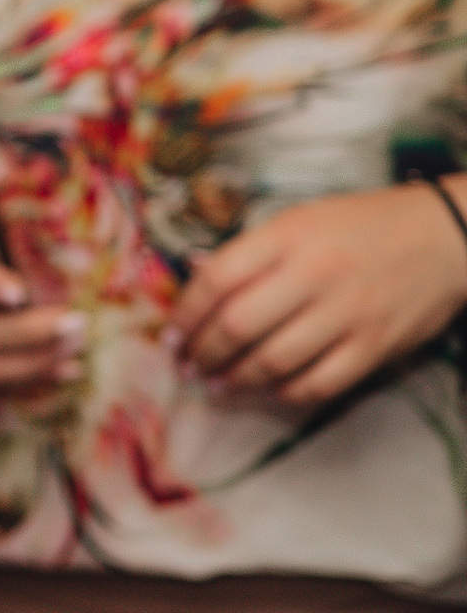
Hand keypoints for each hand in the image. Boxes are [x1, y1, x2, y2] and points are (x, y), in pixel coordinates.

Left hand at [170, 182, 466, 405]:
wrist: (445, 237)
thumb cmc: (361, 225)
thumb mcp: (299, 219)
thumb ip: (252, 250)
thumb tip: (196, 277)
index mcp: (288, 236)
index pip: (218, 278)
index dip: (186, 312)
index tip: (172, 333)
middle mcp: (315, 274)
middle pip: (239, 325)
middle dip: (204, 352)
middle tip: (189, 365)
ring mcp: (348, 314)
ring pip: (274, 361)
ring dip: (236, 379)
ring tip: (217, 383)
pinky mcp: (375, 347)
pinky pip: (319, 384)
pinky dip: (285, 393)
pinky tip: (266, 391)